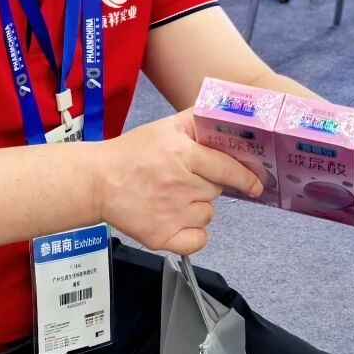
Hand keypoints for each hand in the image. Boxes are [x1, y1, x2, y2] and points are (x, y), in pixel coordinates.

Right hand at [89, 110, 261, 255]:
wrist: (97, 181)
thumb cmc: (132, 152)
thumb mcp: (165, 127)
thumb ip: (197, 120)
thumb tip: (227, 113)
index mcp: (181, 154)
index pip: (227, 169)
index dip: (246, 177)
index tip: (256, 184)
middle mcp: (179, 185)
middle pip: (216, 191)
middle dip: (208, 185)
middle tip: (186, 179)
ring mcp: (170, 214)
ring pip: (208, 214)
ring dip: (199, 208)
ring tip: (175, 197)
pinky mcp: (161, 237)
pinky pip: (197, 240)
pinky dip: (194, 234)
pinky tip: (180, 221)